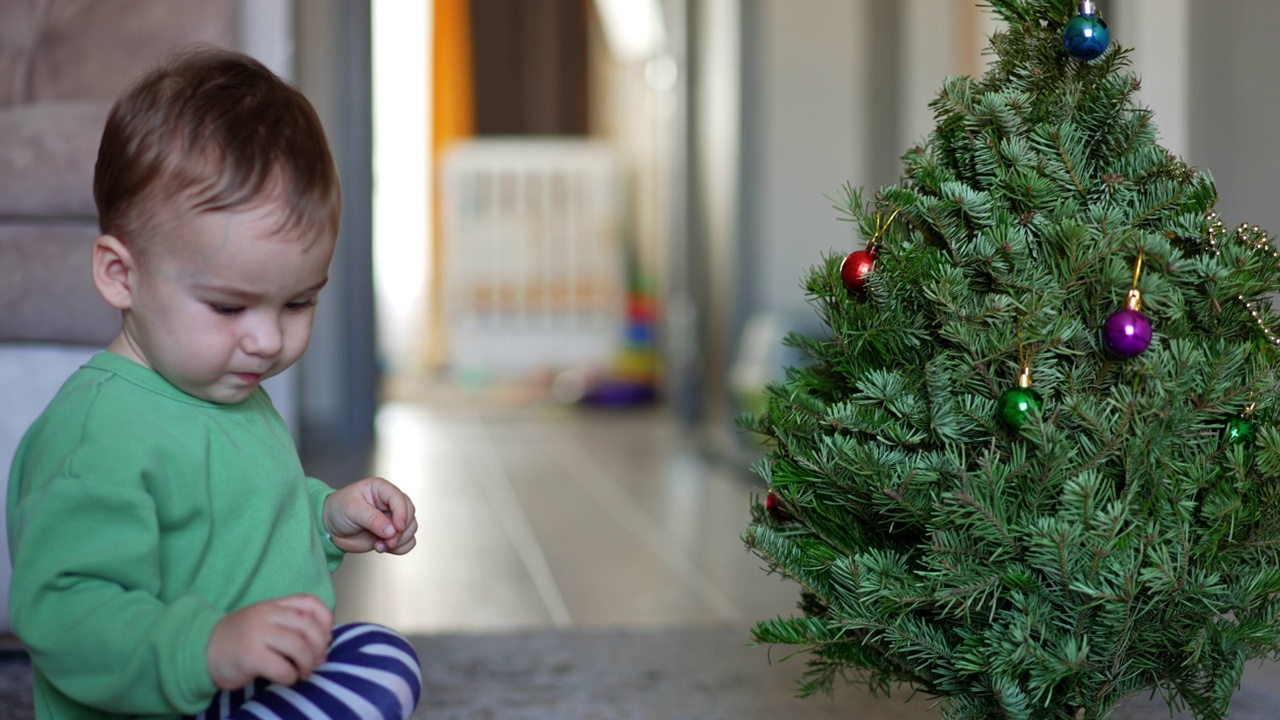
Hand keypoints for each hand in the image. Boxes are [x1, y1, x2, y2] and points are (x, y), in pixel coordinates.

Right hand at [206, 595, 332, 689]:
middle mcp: (267, 615)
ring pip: (299, 646)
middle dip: (319, 647)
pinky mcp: (249, 655)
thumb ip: (292, 625)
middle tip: (316, 661)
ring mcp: (257, 634)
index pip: (310, 603)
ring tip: (303, 672)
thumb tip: (324, 645)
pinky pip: (282, 667)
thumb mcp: (267, 622)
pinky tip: (287, 679)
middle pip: (308, 627)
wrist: (204, 649)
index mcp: (274, 605)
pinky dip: (291, 676)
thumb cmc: (243, 640)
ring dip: (307, 664)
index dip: (325, 620)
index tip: (326, 638)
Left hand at [323, 476, 417, 554]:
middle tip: (388, 541)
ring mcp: (392, 519)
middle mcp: (390, 503)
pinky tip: (385, 548)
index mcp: (381, 489)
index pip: (399, 499)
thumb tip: (391, 530)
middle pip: (409, 514)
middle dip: (401, 530)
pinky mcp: (391, 534)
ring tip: (381, 546)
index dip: (401, 513)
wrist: (330, 528)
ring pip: (411, 529)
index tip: (397, 528)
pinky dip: (401, 548)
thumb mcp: (352, 510)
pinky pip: (407, 541)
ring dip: (400, 541)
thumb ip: (372, 519)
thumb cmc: (338, 509)